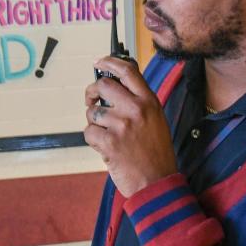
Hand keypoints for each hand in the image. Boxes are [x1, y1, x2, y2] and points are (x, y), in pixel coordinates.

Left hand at [84, 56, 177, 197]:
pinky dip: (93, 140)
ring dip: (94, 123)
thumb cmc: (155, 153)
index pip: (127, 71)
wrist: (156, 183)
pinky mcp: (108, 142)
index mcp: (149, 101)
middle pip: (103, 86)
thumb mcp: (156, 120)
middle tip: (92, 101)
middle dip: (92, 92)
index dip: (109, 62)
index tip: (99, 62)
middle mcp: (135, 109)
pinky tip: (106, 148)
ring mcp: (121, 125)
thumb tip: (115, 85)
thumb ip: (139, 102)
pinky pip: (89, 132)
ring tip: (107, 135)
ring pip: (93, 112)